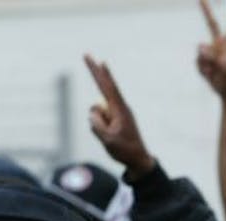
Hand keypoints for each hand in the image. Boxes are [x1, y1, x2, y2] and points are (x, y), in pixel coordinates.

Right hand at [84, 54, 155, 177]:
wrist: (138, 160)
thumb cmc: (124, 150)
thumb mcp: (108, 140)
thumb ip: (97, 124)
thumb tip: (92, 112)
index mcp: (120, 110)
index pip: (107, 88)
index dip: (100, 73)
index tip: (96, 60)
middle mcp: (119, 108)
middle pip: (104, 87)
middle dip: (95, 72)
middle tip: (87, 55)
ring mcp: (118, 113)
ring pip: (97, 111)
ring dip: (97, 123)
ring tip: (111, 136)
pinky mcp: (116, 119)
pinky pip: (100, 119)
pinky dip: (100, 128)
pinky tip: (110, 137)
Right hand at [196, 0, 225, 98]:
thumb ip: (213, 56)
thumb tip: (200, 46)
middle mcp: (220, 44)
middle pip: (211, 24)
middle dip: (206, 11)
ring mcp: (212, 52)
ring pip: (201, 51)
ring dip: (206, 63)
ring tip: (215, 73)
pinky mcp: (204, 60)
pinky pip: (198, 62)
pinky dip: (202, 70)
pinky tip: (210, 75)